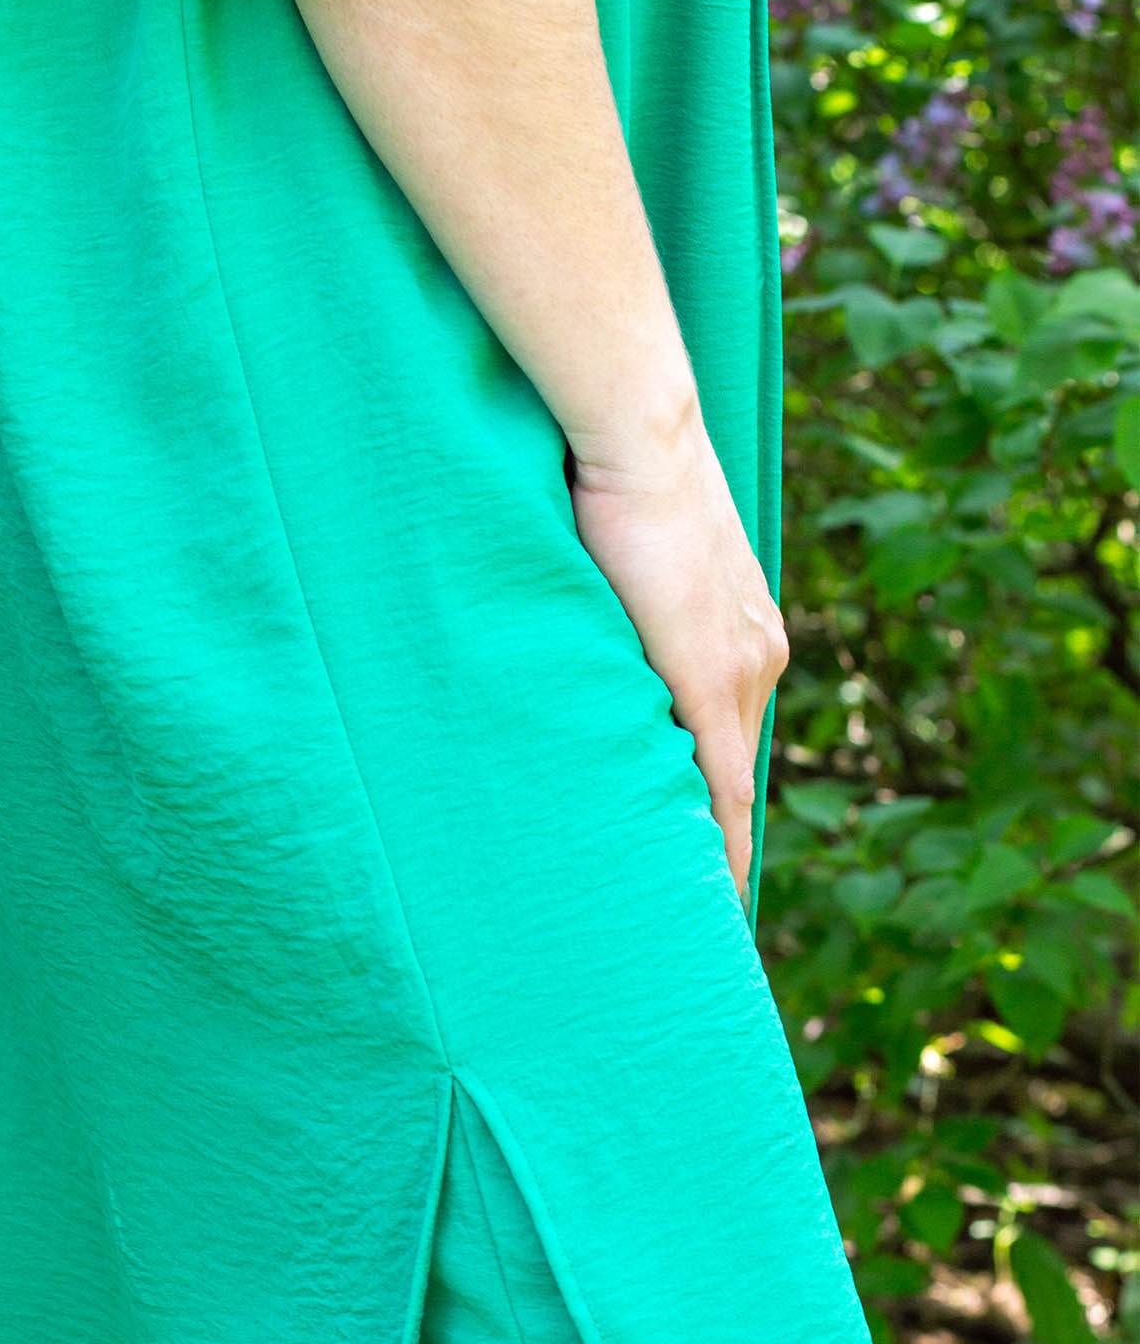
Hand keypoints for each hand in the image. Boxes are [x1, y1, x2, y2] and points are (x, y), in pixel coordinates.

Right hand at [568, 417, 787, 909]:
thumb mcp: (627, 561)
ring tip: (691, 907)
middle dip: (720, 834)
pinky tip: (708, 888)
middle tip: (694, 898)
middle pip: (737, 769)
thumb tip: (582, 636)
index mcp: (745, 630)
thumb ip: (624, 612)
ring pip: (732, 786)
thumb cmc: (616, 477)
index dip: (720, 795)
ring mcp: (741, 668)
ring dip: (716, 846)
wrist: (640, 435)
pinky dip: (718, 839)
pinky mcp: (708, 680)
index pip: (732, 735)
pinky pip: (721, 784)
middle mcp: (760, 656)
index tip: (706, 845)